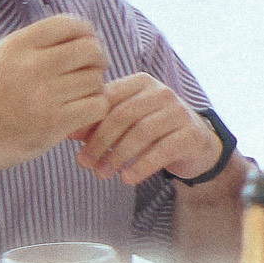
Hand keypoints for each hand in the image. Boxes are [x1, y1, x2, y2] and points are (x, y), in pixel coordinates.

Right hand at [0, 14, 111, 179]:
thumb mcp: (1, 57)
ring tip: (77, 94)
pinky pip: (96, 106)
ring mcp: (43, 96)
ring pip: (96, 79)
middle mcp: (31, 66)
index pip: (70, 24)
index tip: (86, 45)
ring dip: (93, 87)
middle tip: (90, 70)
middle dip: (97, 59)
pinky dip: (95, 108)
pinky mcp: (54, 124)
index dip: (87, 33)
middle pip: (90, 49)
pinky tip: (80, 111)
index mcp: (17, 45)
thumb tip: (83, 31)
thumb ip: (36, 42)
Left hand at [74, 74, 221, 183]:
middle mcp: (162, 92)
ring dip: (117, 157)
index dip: (89, 120)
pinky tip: (127, 179)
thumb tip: (68, 131)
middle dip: (100, 142)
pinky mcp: (191, 135)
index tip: (72, 142)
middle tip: (84, 163)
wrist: (195, 143)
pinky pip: (162, 151)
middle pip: (123, 116)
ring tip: (102, 174)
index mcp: (141, 82)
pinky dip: (141, 167)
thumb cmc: (152, 130)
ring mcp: (179, 112)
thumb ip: (100, 122)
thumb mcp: (126, 122)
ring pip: (141, 133)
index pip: (109, 97)